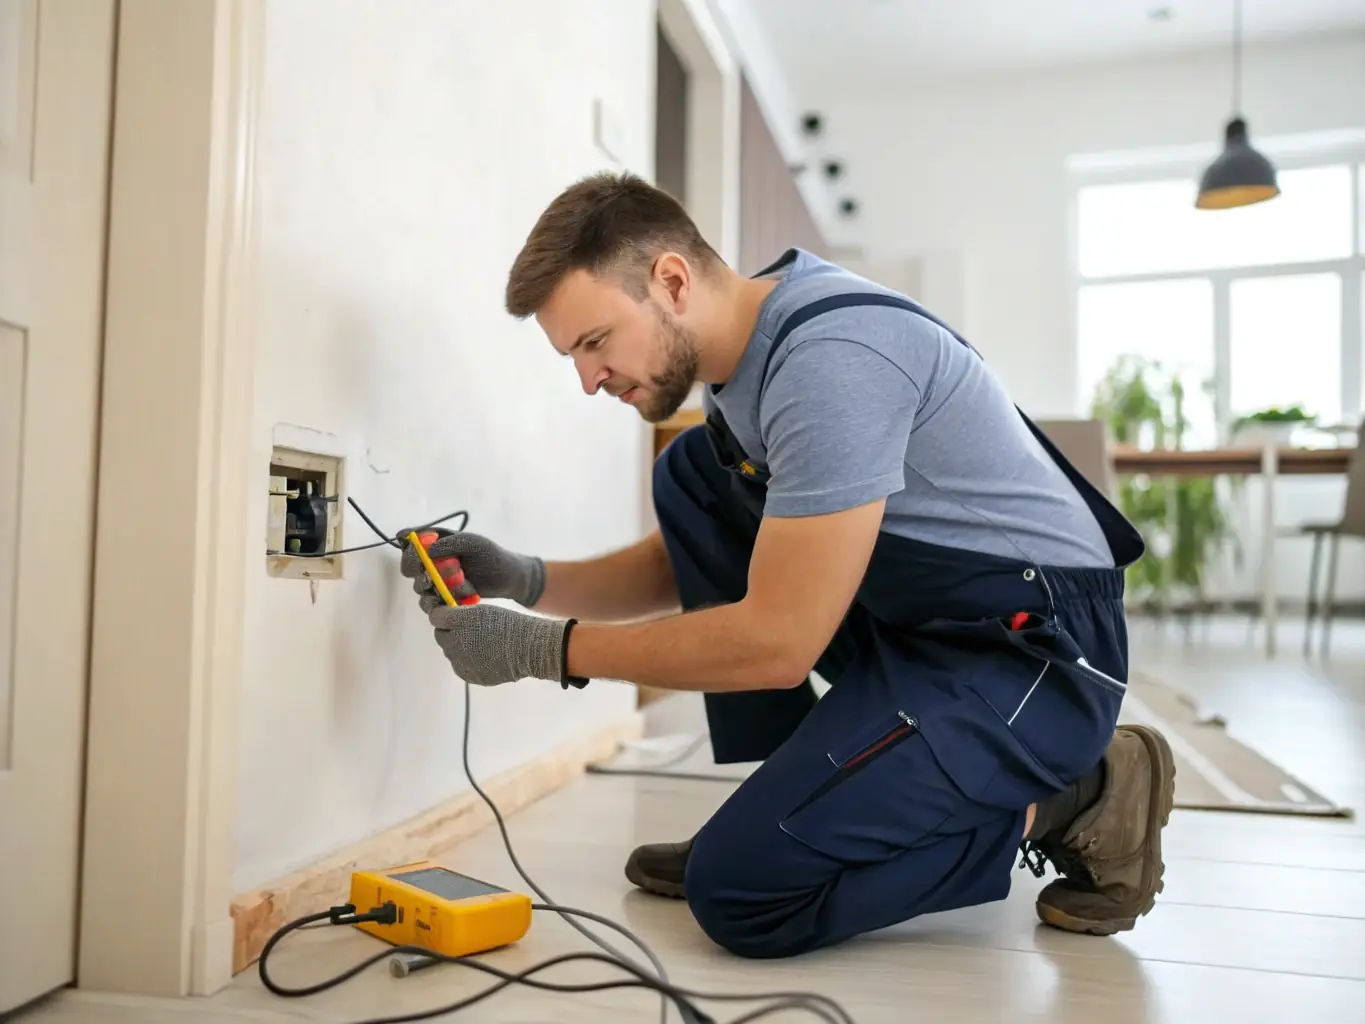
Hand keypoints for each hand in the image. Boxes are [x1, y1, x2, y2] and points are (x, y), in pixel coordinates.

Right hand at [399, 528, 545, 608]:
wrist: (509, 579)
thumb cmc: (492, 556)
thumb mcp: (474, 544)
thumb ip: (451, 544)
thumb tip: (427, 551)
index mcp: (436, 541)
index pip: (410, 540)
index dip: (406, 545)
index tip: (413, 552)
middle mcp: (432, 560)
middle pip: (409, 566)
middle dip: (417, 570)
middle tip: (432, 572)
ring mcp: (436, 579)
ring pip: (420, 586)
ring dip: (437, 586)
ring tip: (462, 582)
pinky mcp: (443, 597)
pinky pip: (432, 602)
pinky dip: (446, 600)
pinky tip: (465, 595)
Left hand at [426, 603, 577, 687]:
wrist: (528, 648)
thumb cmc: (507, 624)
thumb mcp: (481, 611)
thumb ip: (458, 613)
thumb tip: (441, 618)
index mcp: (456, 623)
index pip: (436, 618)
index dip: (443, 615)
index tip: (452, 615)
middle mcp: (452, 644)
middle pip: (442, 637)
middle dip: (451, 633)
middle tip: (469, 630)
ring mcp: (460, 663)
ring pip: (451, 653)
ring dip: (459, 648)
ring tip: (481, 644)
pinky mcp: (470, 677)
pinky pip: (462, 667)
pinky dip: (468, 661)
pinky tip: (485, 656)